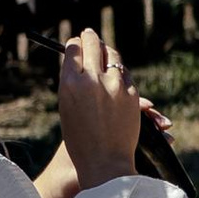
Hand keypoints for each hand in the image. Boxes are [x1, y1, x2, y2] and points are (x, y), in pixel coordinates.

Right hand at [55, 27, 143, 187]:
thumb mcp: (67, 107)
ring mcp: (115, 86)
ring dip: (106, 51)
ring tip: (102, 49)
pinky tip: (114, 73)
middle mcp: (92, 80)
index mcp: (70, 83)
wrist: (104, 162)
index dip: (75, 43)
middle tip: (88, 35)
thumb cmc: (80, 139)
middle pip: (93, 44)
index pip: (73, 49)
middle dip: (90, 37)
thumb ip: (72, 82)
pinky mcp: (132, 94)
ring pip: (112, 54)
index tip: (76, 42)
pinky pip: (124, 73)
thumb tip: (78, 58)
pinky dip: (118, 71)